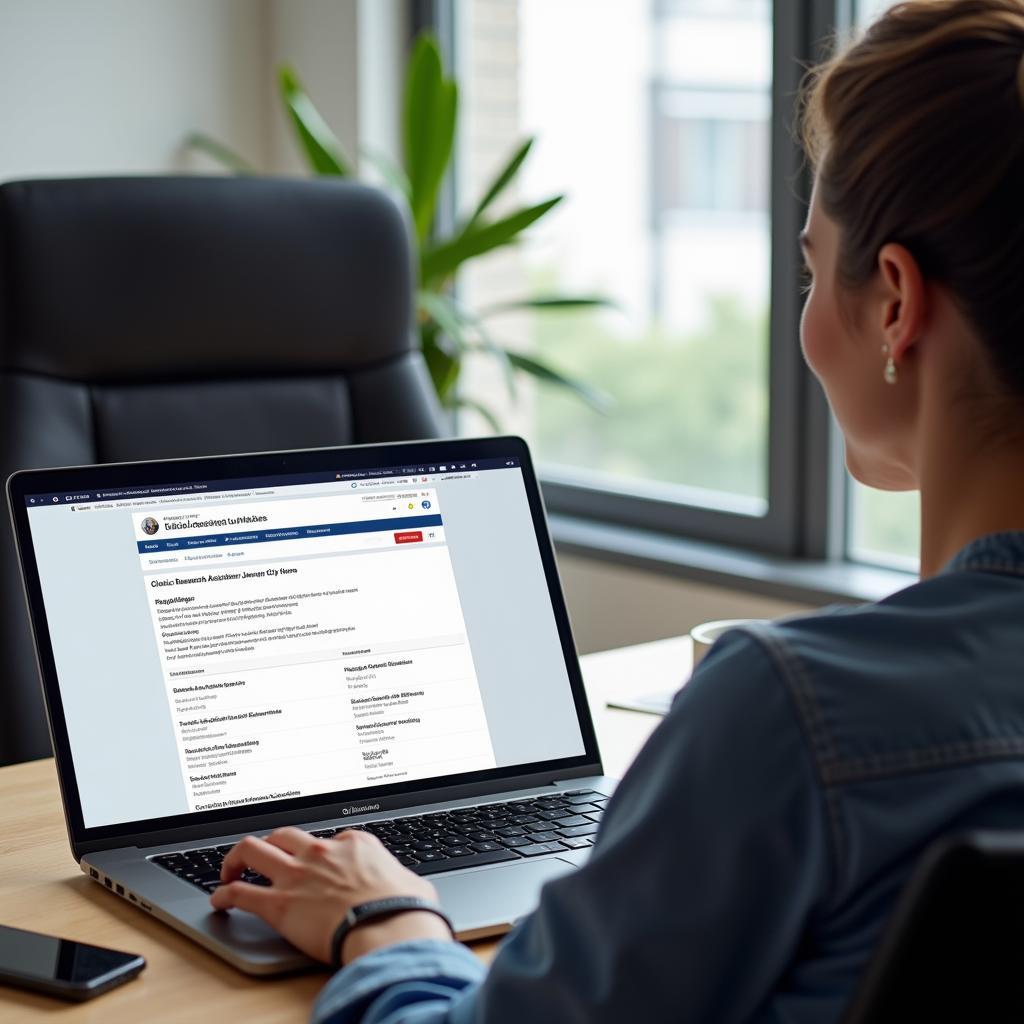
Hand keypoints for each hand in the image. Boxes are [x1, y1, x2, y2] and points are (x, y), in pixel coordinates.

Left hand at [209, 827, 452, 963]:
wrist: (389, 929)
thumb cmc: (405, 909)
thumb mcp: (413, 883)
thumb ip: (402, 881)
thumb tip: (413, 890)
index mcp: (354, 844)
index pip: (329, 840)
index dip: (321, 853)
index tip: (318, 866)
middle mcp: (321, 853)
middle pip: (283, 834)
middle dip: (271, 843)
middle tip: (264, 856)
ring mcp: (297, 876)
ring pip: (252, 849)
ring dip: (237, 858)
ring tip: (230, 870)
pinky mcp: (279, 905)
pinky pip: (240, 893)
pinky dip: (224, 894)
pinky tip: (219, 901)